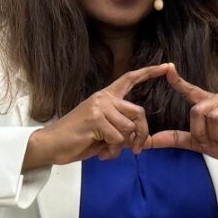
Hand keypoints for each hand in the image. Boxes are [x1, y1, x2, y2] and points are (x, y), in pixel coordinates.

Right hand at [23, 63, 174, 169]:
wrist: (51, 144)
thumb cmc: (77, 138)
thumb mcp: (103, 132)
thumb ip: (121, 130)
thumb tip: (141, 140)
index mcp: (106, 97)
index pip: (130, 79)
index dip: (149, 72)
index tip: (167, 66)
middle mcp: (103, 98)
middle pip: (139, 112)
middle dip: (142, 134)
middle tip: (137, 149)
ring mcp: (99, 107)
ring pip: (129, 128)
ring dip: (121, 146)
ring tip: (107, 149)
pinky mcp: (95, 120)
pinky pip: (117, 139)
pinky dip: (112, 151)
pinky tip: (100, 152)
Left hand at [144, 75, 217, 170]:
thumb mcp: (201, 145)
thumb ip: (177, 140)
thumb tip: (149, 141)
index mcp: (209, 104)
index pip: (191, 90)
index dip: (178, 81)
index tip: (167, 68)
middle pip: (199, 110)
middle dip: (203, 133)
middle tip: (216, 140)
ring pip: (215, 116)